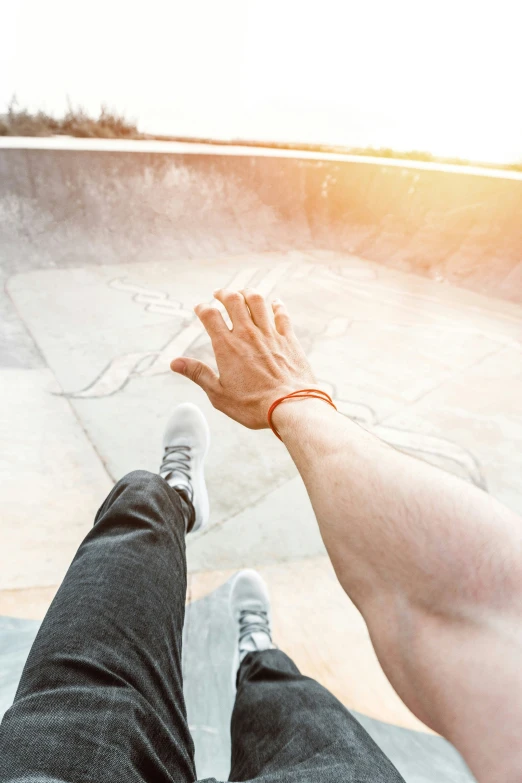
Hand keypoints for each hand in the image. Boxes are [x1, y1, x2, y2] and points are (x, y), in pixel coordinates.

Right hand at [170, 288, 316, 428]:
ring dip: (248, 293)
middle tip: (219, 294)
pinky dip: (277, 306)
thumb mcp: (218, 394)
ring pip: (258, 301)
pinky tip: (275, 303)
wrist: (290, 406)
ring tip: (243, 293)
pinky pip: (281, 315)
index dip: (202, 308)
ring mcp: (269, 334)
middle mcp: (247, 335)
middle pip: (233, 300)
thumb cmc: (253, 405)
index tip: (200, 308)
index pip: (210, 316)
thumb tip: (175, 363)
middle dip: (224, 293)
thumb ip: (198, 374)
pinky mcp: (288, 339)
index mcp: (227, 347)